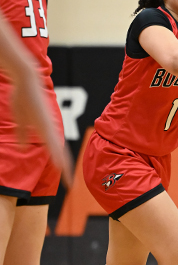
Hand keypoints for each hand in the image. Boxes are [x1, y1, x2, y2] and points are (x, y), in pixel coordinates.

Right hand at [10, 74, 72, 188]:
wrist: (27, 80)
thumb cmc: (23, 97)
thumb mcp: (21, 120)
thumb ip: (22, 135)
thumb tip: (23, 148)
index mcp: (46, 130)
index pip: (55, 151)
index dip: (60, 164)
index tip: (64, 176)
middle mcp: (50, 130)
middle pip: (61, 154)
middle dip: (65, 170)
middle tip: (70, 185)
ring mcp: (49, 127)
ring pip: (58, 150)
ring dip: (63, 166)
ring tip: (68, 179)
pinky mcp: (45, 122)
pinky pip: (51, 141)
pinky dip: (56, 153)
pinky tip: (59, 162)